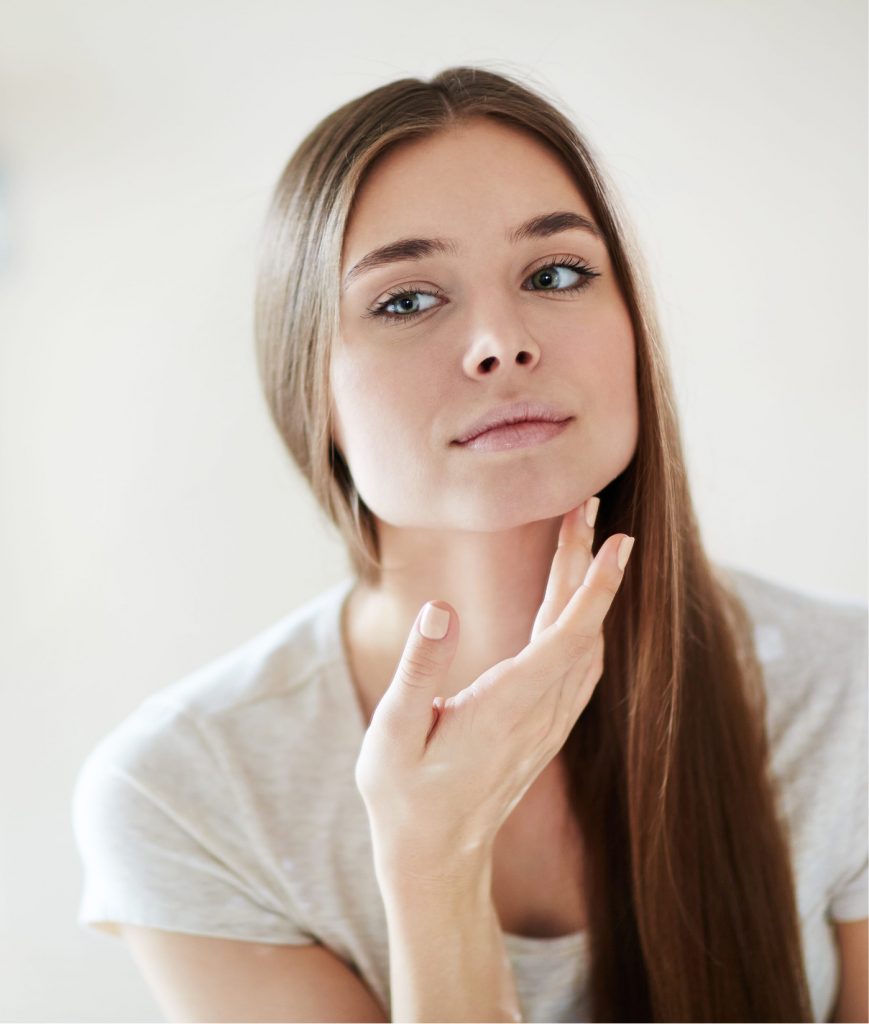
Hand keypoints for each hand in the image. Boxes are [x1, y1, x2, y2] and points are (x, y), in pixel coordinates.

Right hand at [353, 498, 634, 886]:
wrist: (435, 856)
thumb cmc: (403, 795)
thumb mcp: (393, 734)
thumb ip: (417, 670)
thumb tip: (441, 609)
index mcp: (505, 707)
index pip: (564, 637)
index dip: (594, 588)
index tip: (617, 542)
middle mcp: (539, 713)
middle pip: (579, 629)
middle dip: (588, 566)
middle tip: (590, 509)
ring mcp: (547, 724)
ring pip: (583, 646)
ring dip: (587, 591)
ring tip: (582, 540)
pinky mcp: (543, 729)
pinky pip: (577, 667)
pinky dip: (582, 623)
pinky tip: (575, 604)